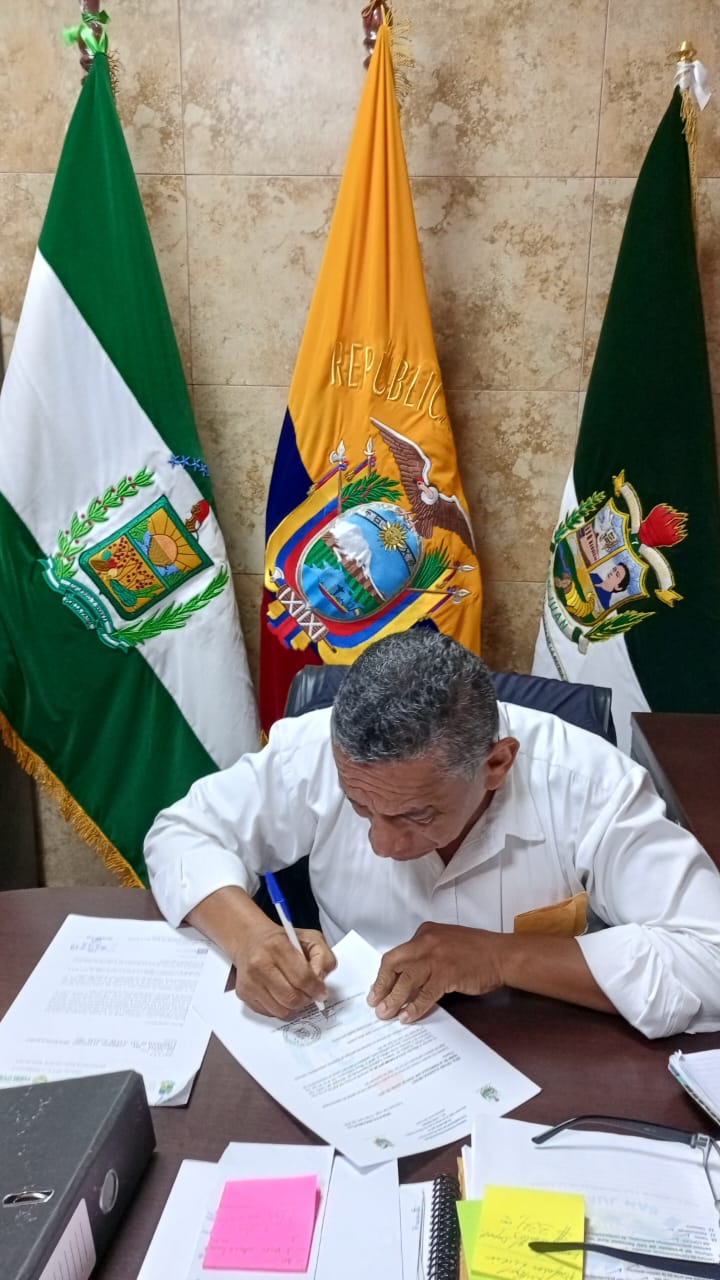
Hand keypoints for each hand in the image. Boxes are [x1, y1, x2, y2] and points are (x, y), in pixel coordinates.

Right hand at [232, 921, 335, 1017]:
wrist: (250, 940)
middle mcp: (260, 964)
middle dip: (306, 999)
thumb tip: (320, 981)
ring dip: (294, 1006)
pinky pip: (269, 1013)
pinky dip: (280, 1008)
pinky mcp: (244, 994)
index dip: (316, 989)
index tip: (321, 992)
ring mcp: (250, 981)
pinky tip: (281, 994)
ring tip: (296, 993)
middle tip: (310, 994)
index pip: (302, 978)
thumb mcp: (310, 938)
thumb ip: (323, 957)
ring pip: (281, 1010)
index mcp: (278, 946)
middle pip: (291, 998)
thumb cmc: (282, 940)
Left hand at [367, 923, 505, 1023]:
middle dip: (381, 985)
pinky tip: (408, 1017)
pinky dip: (414, 1008)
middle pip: (394, 963)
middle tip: (375, 1003)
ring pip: (406, 980)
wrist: (502, 955)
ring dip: (393, 999)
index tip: (377, 989)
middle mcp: (427, 941)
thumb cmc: (478, 951)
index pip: (397, 954)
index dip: (384, 974)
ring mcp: (436, 957)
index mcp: (425, 933)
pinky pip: (424, 994)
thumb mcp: (446, 944)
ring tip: (386, 1014)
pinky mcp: (447, 973)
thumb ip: (426, 956)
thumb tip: (407, 980)